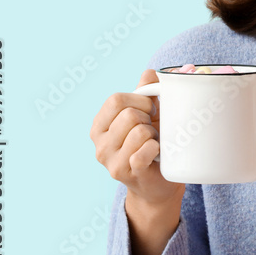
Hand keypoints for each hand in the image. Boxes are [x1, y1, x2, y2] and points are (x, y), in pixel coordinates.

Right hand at [90, 69, 184, 207]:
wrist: (156, 182)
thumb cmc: (151, 142)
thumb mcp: (148, 114)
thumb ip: (147, 92)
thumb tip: (150, 72)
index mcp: (100, 125)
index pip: (116, 100)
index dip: (140, 100)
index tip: (150, 110)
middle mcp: (99, 143)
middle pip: (128, 115)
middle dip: (149, 119)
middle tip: (152, 130)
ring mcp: (109, 160)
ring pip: (139, 131)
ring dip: (154, 135)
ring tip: (153, 143)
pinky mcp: (124, 173)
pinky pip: (143, 151)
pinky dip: (155, 149)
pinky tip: (155, 154)